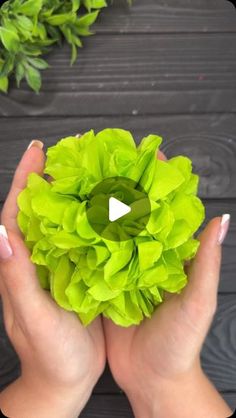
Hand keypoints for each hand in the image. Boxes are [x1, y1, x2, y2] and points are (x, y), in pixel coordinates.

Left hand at [0, 141, 105, 417]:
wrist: (64, 380)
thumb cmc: (48, 353)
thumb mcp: (33, 316)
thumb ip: (17, 276)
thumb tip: (2, 232)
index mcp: (19, 265)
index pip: (17, 212)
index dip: (26, 179)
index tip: (38, 151)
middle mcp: (36, 259)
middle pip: (41, 209)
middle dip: (52, 177)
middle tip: (71, 150)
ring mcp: (57, 266)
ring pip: (63, 221)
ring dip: (74, 194)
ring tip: (92, 170)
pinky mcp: (76, 276)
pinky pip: (81, 240)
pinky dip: (91, 220)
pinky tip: (108, 209)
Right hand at [103, 151, 231, 417]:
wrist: (153, 378)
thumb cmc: (180, 343)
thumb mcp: (197, 303)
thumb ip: (207, 264)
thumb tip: (221, 219)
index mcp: (170, 255)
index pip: (167, 209)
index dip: (161, 180)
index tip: (150, 151)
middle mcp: (145, 255)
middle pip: (135, 213)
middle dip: (122, 186)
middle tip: (105, 159)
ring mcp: (121, 268)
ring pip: (110, 231)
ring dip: (99, 207)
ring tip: (82, 181)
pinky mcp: (101, 283)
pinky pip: (91, 257)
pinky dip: (81, 239)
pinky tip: (67, 222)